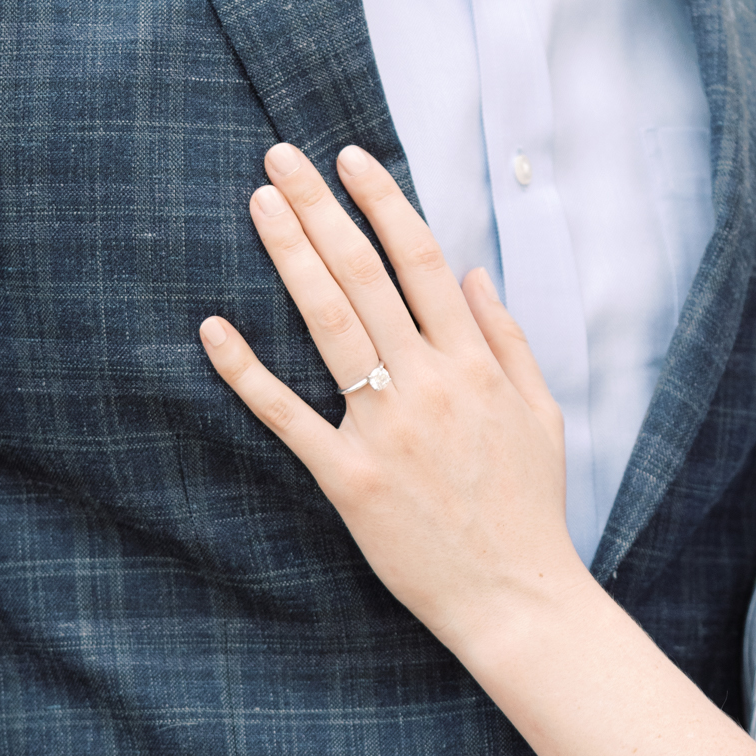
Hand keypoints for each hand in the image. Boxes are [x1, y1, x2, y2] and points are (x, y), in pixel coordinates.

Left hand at [198, 140, 575, 654]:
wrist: (516, 597)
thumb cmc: (529, 507)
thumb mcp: (541, 413)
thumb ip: (507, 339)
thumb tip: (472, 273)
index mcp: (476, 364)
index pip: (422, 261)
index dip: (383, 203)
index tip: (350, 159)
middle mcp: (430, 384)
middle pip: (366, 276)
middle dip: (322, 209)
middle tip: (280, 158)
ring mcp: (386, 429)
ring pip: (329, 324)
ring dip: (291, 257)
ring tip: (260, 206)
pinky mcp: (348, 479)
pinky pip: (288, 416)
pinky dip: (247, 371)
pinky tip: (213, 328)